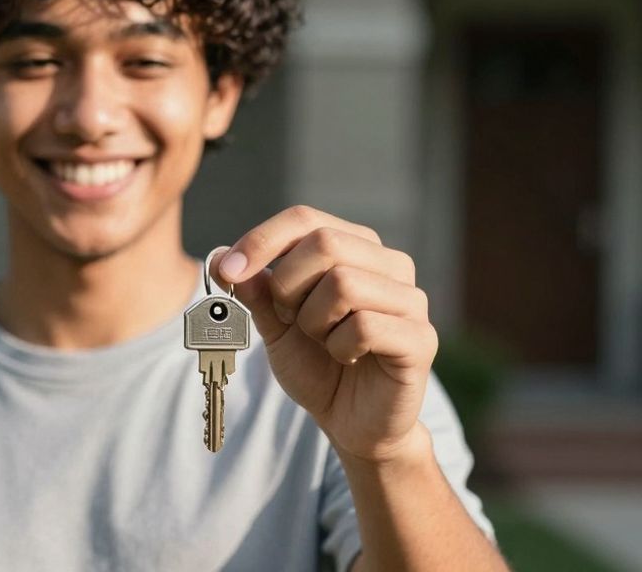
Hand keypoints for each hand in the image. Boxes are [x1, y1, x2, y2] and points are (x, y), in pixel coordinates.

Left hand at [210, 205, 437, 461]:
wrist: (352, 422)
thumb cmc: (317, 365)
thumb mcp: (275, 325)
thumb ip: (255, 291)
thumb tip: (220, 256)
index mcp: (355, 247)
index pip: (305, 219)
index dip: (261, 240)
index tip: (227, 270)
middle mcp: (390, 264)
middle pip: (324, 242)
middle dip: (289, 285)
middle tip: (290, 319)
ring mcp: (411, 299)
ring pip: (344, 283)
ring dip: (314, 321)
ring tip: (324, 341)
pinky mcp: (421, 338)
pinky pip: (364, 326)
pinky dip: (339, 347)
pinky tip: (347, 359)